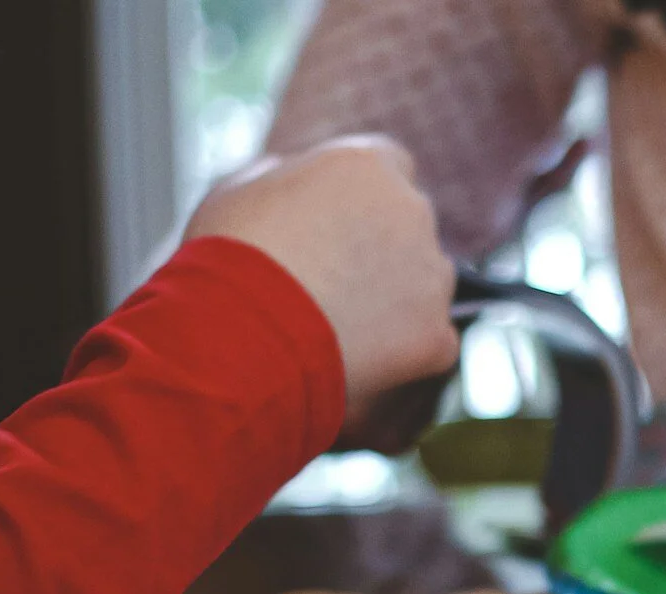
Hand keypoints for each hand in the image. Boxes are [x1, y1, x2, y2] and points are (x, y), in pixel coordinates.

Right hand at [185, 137, 460, 429]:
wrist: (241, 330)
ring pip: (428, 281)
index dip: (363, 196)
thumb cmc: (228, 255)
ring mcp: (432, 274)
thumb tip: (289, 172)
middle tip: (339, 278)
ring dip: (399, 296)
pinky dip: (408, 350)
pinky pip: (434, 339)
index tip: (340, 220)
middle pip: (411, 223)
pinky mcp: (436, 332)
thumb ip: (280, 175)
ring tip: (345, 322)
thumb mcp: (238, 190)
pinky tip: (366, 357)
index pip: (388, 165)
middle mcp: (412, 210)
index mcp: (365, 165)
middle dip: (384, 245)